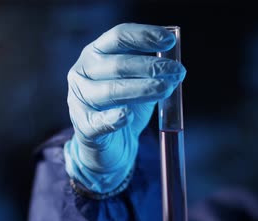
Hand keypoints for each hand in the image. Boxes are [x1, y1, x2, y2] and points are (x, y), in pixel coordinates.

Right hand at [63, 23, 185, 194]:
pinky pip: (100, 122)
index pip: (118, 37)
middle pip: (118, 64)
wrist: (111, 146)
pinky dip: (114, 118)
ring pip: (111, 91)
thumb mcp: (142, 85)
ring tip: (166, 89)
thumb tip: (176, 69)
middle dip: (151, 66)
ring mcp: (80, 100)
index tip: (170, 41)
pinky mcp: (84, 128)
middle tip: (178, 70)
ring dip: (142, 89)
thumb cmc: (125, 107)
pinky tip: (127, 116)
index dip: (144, 36)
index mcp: (96, 54)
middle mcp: (83, 73)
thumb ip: (156, 75)